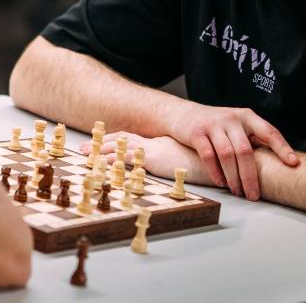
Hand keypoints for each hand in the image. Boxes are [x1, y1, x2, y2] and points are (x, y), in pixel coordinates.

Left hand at [82, 131, 215, 185]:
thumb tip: (173, 167)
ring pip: (121, 148)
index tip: (99, 142)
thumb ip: (179, 162)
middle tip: (83, 149)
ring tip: (84, 155)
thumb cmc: (210, 163)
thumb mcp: (190, 161)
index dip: (115, 140)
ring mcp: (155, 149)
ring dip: (101, 152)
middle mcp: (155, 143)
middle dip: (101, 144)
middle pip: (122, 140)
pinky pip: (129, 159)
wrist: (222, 159)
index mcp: (161, 143)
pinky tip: (100, 165)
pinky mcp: (156, 159)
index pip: (133, 139)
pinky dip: (113, 162)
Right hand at [167, 103, 296, 200]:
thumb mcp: (237, 125)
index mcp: (247, 117)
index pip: (269, 132)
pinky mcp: (197, 133)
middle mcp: (232, 118)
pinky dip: (215, 172)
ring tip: (237, 192)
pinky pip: (208, 155)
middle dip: (250, 176)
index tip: (293, 163)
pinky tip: (220, 182)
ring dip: (233, 177)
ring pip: (227, 155)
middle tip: (253, 195)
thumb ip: (252, 139)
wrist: (183, 114)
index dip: (282, 148)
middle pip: (245, 151)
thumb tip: (275, 165)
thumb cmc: (216, 125)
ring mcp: (213, 125)